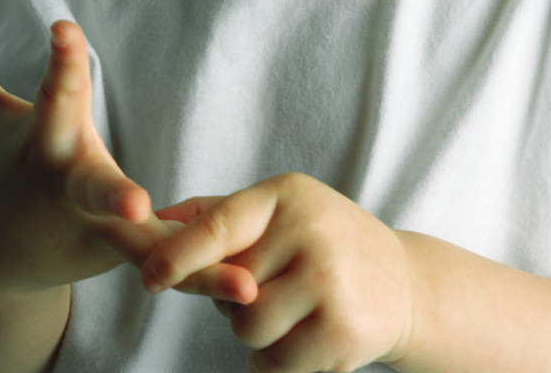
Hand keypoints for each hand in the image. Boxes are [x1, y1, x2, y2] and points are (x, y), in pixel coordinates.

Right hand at [0, 8, 256, 302]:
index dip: (61, 63)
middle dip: (110, 193)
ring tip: (238, 283)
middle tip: (134, 202)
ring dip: (184, 259)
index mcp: (42, 147)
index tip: (66, 29)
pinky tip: (244, 286)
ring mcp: (98, 229)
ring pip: (143, 243)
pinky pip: (169, 264)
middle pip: (92, 185)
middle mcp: (69, 190)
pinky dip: (202, 277)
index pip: (54, 95)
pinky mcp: (123, 251)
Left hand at [141, 172, 413, 372]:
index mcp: (288, 196)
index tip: (147, 275)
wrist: (403, 282)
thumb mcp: (282, 209)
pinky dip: (276, 361)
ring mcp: (330, 284)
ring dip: (254, 333)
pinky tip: (304, 337)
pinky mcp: (343, 333)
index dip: (180, 253)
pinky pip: (275, 363)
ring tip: (289, 310)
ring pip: (246, 328)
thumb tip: (157, 219)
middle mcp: (310, 233)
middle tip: (266, 286)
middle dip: (232, 299)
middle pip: (227, 288)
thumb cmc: (325, 240)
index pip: (221, 225)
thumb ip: (219, 212)